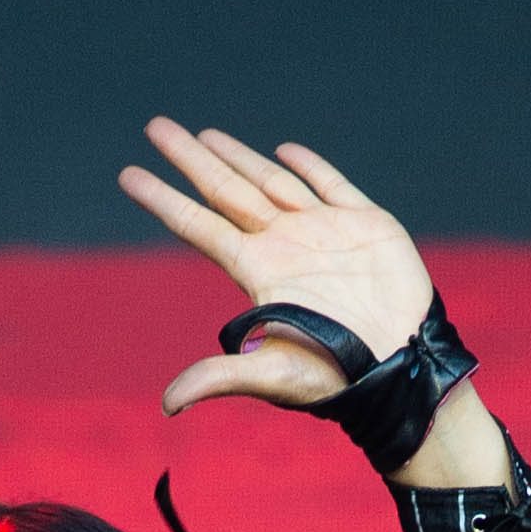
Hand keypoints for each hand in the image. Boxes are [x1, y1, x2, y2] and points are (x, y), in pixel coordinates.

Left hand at [118, 122, 434, 419]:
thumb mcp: (274, 376)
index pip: (200, 226)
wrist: (402, 368)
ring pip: (270, 181)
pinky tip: (283, 150)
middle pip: (226, 191)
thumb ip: (220, 377)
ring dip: (238, 157)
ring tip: (206, 137)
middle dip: (191, 159)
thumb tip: (166, 405)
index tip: (128, 175)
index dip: (164, 200)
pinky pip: (331, 185)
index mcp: (260, 273)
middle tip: (155, 126)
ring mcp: (323, 231)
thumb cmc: (337, 378)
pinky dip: (308, 166)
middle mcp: (284, 246)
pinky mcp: (365, 224)